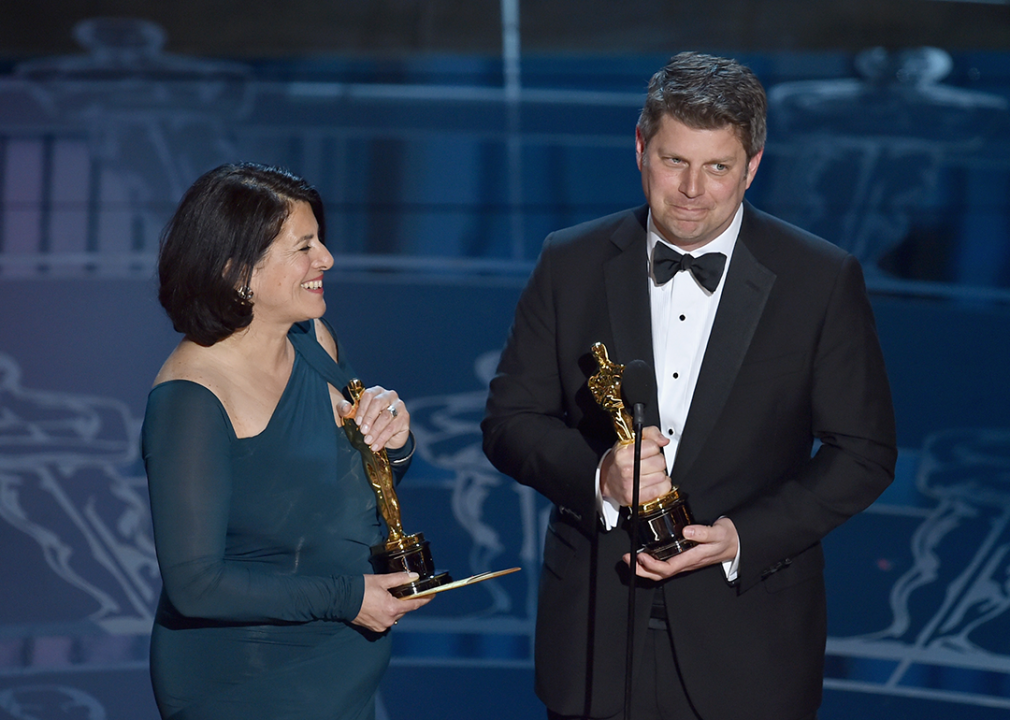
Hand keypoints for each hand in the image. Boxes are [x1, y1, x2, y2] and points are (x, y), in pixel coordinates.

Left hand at [337, 385, 409, 451]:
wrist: (387, 437)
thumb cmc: (370, 422)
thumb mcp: (356, 416)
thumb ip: (346, 410)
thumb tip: (345, 407)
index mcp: (377, 391)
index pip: (369, 394)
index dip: (362, 408)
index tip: (357, 422)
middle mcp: (389, 395)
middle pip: (378, 402)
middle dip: (369, 418)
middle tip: (363, 431)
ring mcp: (399, 406)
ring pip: (386, 416)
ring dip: (375, 430)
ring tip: (368, 441)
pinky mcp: (405, 418)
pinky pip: (393, 428)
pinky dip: (382, 438)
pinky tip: (376, 445)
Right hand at [352, 572, 431, 631]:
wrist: (341, 600)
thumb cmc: (360, 589)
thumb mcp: (382, 580)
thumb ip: (400, 579)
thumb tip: (414, 576)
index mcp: (392, 608)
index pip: (414, 604)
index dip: (425, 599)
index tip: (433, 595)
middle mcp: (389, 620)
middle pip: (404, 609)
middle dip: (407, 600)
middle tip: (408, 590)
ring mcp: (381, 625)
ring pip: (395, 614)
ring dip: (396, 606)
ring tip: (391, 595)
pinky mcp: (374, 628)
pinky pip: (387, 619)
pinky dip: (388, 612)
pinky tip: (382, 604)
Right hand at [599, 426, 671, 505]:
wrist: (606, 479)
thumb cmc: (620, 460)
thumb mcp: (631, 440)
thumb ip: (650, 433)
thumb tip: (663, 440)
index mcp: (624, 453)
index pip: (653, 447)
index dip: (653, 448)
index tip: (648, 451)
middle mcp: (627, 469)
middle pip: (660, 462)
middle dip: (657, 461)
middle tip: (649, 463)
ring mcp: (631, 485)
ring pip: (662, 476)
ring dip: (659, 474)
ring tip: (649, 473)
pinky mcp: (635, 498)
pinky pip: (661, 490)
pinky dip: (662, 486)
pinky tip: (654, 482)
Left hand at [623, 517, 738, 580]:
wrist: (735, 543)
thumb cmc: (727, 538)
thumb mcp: (718, 532)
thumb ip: (703, 532)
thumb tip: (687, 531)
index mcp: (693, 558)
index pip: (669, 568)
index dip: (653, 565)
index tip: (641, 555)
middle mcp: (687, 564)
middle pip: (661, 574)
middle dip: (642, 570)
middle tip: (628, 559)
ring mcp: (684, 563)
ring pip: (661, 573)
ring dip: (644, 568)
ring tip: (630, 559)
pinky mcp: (683, 559)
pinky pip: (665, 566)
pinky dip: (651, 564)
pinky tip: (643, 557)